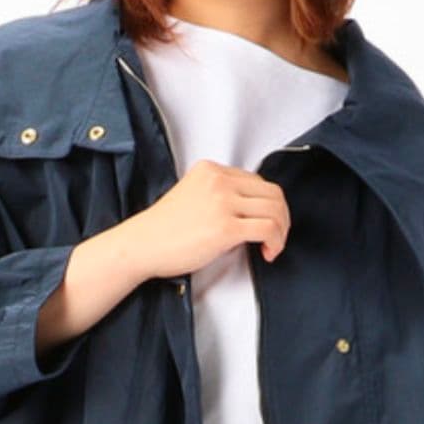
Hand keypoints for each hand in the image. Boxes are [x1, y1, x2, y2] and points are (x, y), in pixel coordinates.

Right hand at [126, 158, 290, 278]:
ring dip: (281, 232)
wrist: (142, 245)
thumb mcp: (193, 197)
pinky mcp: (226, 227)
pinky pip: (268, 229)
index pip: (257, 181)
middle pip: (272, 193)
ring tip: (272, 247)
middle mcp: (220, 181)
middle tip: (276, 237)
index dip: (268, 205)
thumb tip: (249, 215)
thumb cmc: (163, 230)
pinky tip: (267, 253)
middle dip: (282, 218)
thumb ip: (220, 196)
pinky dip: (276, 242)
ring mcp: (223, 202)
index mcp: (211, 170)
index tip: (265, 224)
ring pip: (275, 210)